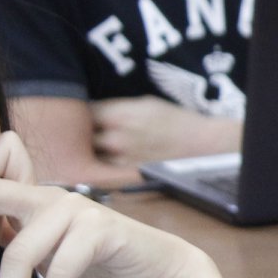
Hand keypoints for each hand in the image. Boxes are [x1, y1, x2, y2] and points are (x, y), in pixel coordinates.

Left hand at [91, 97, 240, 165]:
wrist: (199, 144)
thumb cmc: (174, 119)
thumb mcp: (143, 103)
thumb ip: (115, 108)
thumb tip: (92, 111)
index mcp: (117, 115)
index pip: (81, 113)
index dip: (79, 114)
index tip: (82, 114)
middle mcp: (114, 138)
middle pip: (79, 137)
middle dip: (80, 133)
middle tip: (84, 131)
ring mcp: (119, 160)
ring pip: (88, 156)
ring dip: (90, 151)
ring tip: (97, 145)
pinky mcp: (125, 175)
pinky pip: (102, 169)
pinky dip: (102, 164)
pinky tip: (111, 159)